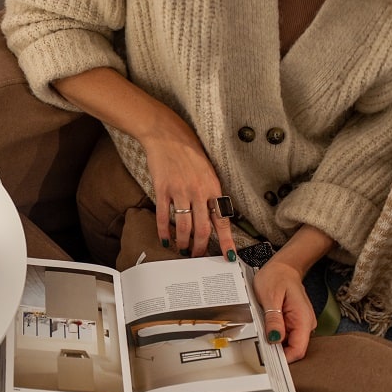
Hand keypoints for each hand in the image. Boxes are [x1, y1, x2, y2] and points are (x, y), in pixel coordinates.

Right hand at [136, 104, 235, 259]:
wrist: (168, 135)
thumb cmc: (189, 152)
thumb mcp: (209, 171)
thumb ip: (212, 192)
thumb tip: (215, 215)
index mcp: (213, 187)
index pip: (223, 220)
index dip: (226, 241)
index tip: (228, 256)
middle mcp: (198, 191)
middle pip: (203, 228)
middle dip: (201, 247)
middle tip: (198, 256)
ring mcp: (180, 191)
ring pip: (184, 226)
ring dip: (183, 242)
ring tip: (183, 249)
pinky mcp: (163, 190)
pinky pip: (163, 217)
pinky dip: (164, 231)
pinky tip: (165, 239)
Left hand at [251, 225, 334, 361]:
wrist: (283, 267)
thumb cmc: (276, 277)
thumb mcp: (270, 297)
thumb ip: (273, 319)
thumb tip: (275, 339)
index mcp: (303, 319)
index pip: (298, 349)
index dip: (284, 358)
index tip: (268, 360)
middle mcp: (305, 324)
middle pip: (293, 348)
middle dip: (277, 351)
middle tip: (259, 345)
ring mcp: (300, 323)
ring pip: (288, 342)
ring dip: (274, 342)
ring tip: (261, 331)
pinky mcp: (294, 322)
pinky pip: (285, 334)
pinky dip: (274, 334)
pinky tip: (266, 327)